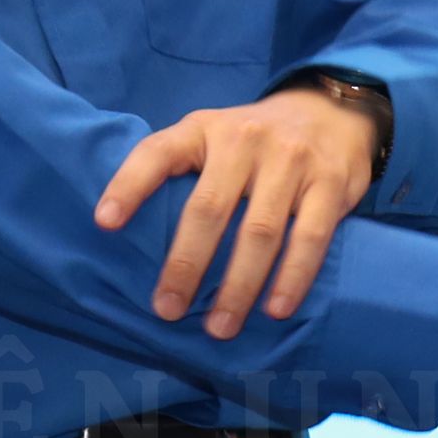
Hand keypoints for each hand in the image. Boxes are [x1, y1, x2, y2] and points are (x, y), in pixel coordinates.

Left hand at [95, 83, 382, 339]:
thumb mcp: (213, 135)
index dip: (129, 185)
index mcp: (204, 129)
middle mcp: (245, 140)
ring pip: (260, 232)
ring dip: (238, 286)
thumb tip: (133, 236)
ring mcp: (291, 161)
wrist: (333, 110)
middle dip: (186, 265)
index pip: (158, 153)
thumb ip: (182, 169)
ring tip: (220, 327)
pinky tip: (276, 309)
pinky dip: (292, 277)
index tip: (104, 223)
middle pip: (209, 208)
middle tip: (168, 310)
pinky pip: (310, 238)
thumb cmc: (256, 139)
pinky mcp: (330, 184)